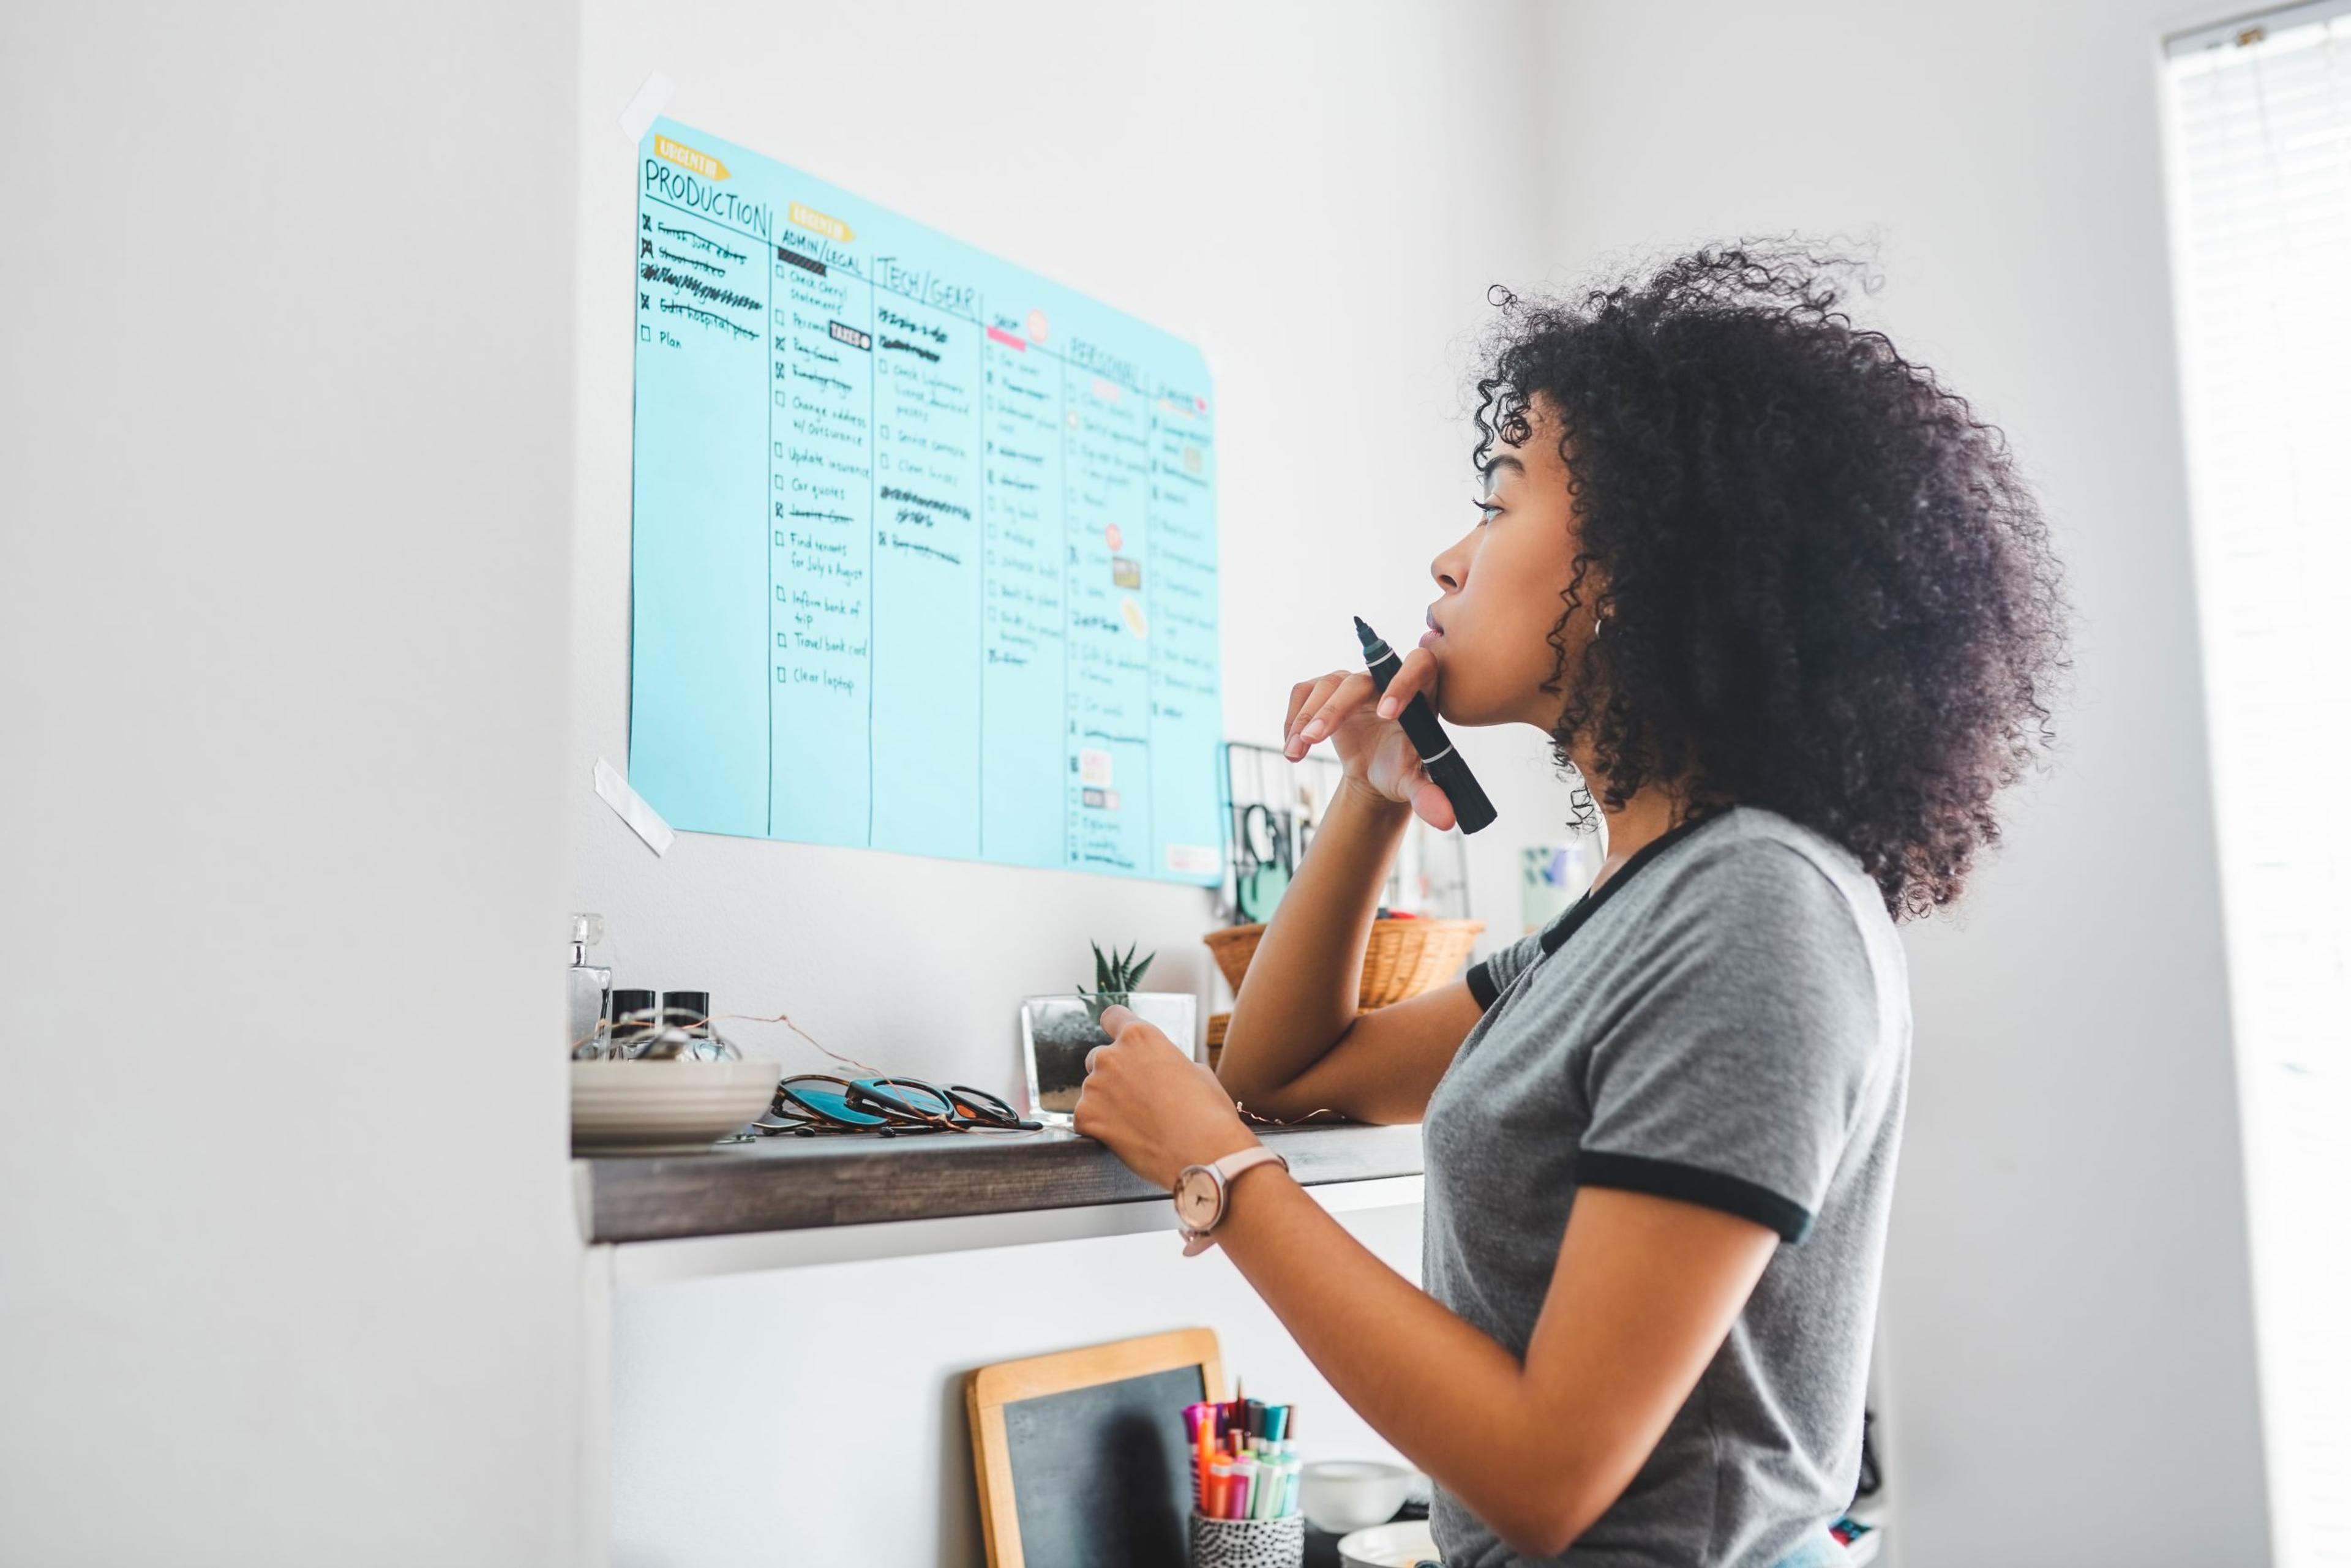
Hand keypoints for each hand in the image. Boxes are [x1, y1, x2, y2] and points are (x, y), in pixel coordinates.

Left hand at [1073, 1004, 1260, 1189]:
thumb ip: (1167, 1061)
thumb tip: (1161, 1069)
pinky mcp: (1085, 1117)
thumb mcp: (1196, 1071)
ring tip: (1137, 1124)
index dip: (1115, 1029)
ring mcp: (1095, 1086)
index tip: (1117, 1042)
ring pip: (1092, 1090)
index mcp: (1140, 1037)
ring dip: (1106, 1103)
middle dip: (1113, 1074)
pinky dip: (1099, 1128)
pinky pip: (1084, 1119)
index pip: (1112, 1017)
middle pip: (1099, 1058)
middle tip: (1137, 1098)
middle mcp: (1111, 1055)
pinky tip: (1125, 1139)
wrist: (1203, 1152)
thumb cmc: (1208, 1112)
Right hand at [1281, 650, 1455, 830]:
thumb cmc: (1403, 770)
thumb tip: (1445, 821)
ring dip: (1307, 718)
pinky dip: (1293, 718)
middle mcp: (1385, 680)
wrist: (1379, 770)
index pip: (1419, 666)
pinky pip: (1305, 691)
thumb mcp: (1415, 784)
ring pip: (1328, 686)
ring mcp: (1353, 682)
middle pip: (1359, 680)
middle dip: (1335, 708)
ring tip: (1295, 753)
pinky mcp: (1328, 689)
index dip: (1403, 684)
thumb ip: (1429, 796)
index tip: (1386, 714)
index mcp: (1420, 694)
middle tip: (1314, 739)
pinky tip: (1293, 747)